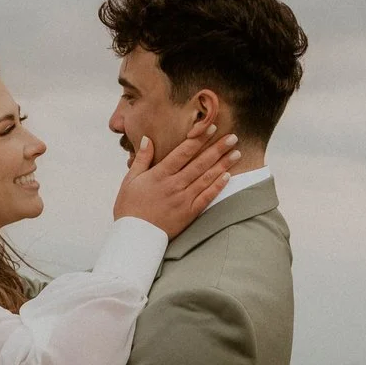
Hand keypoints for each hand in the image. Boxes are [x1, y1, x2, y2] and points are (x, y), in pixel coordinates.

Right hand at [111, 123, 240, 237]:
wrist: (135, 237)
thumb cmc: (129, 208)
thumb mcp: (130, 180)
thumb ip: (141, 159)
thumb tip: (148, 138)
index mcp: (159, 175)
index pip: (183, 152)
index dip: (199, 139)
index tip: (211, 127)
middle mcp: (174, 185)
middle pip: (200, 163)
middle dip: (218, 149)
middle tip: (232, 137)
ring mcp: (183, 200)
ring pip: (206, 178)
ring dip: (223, 165)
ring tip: (236, 153)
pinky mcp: (189, 214)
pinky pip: (206, 198)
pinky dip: (217, 187)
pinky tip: (227, 176)